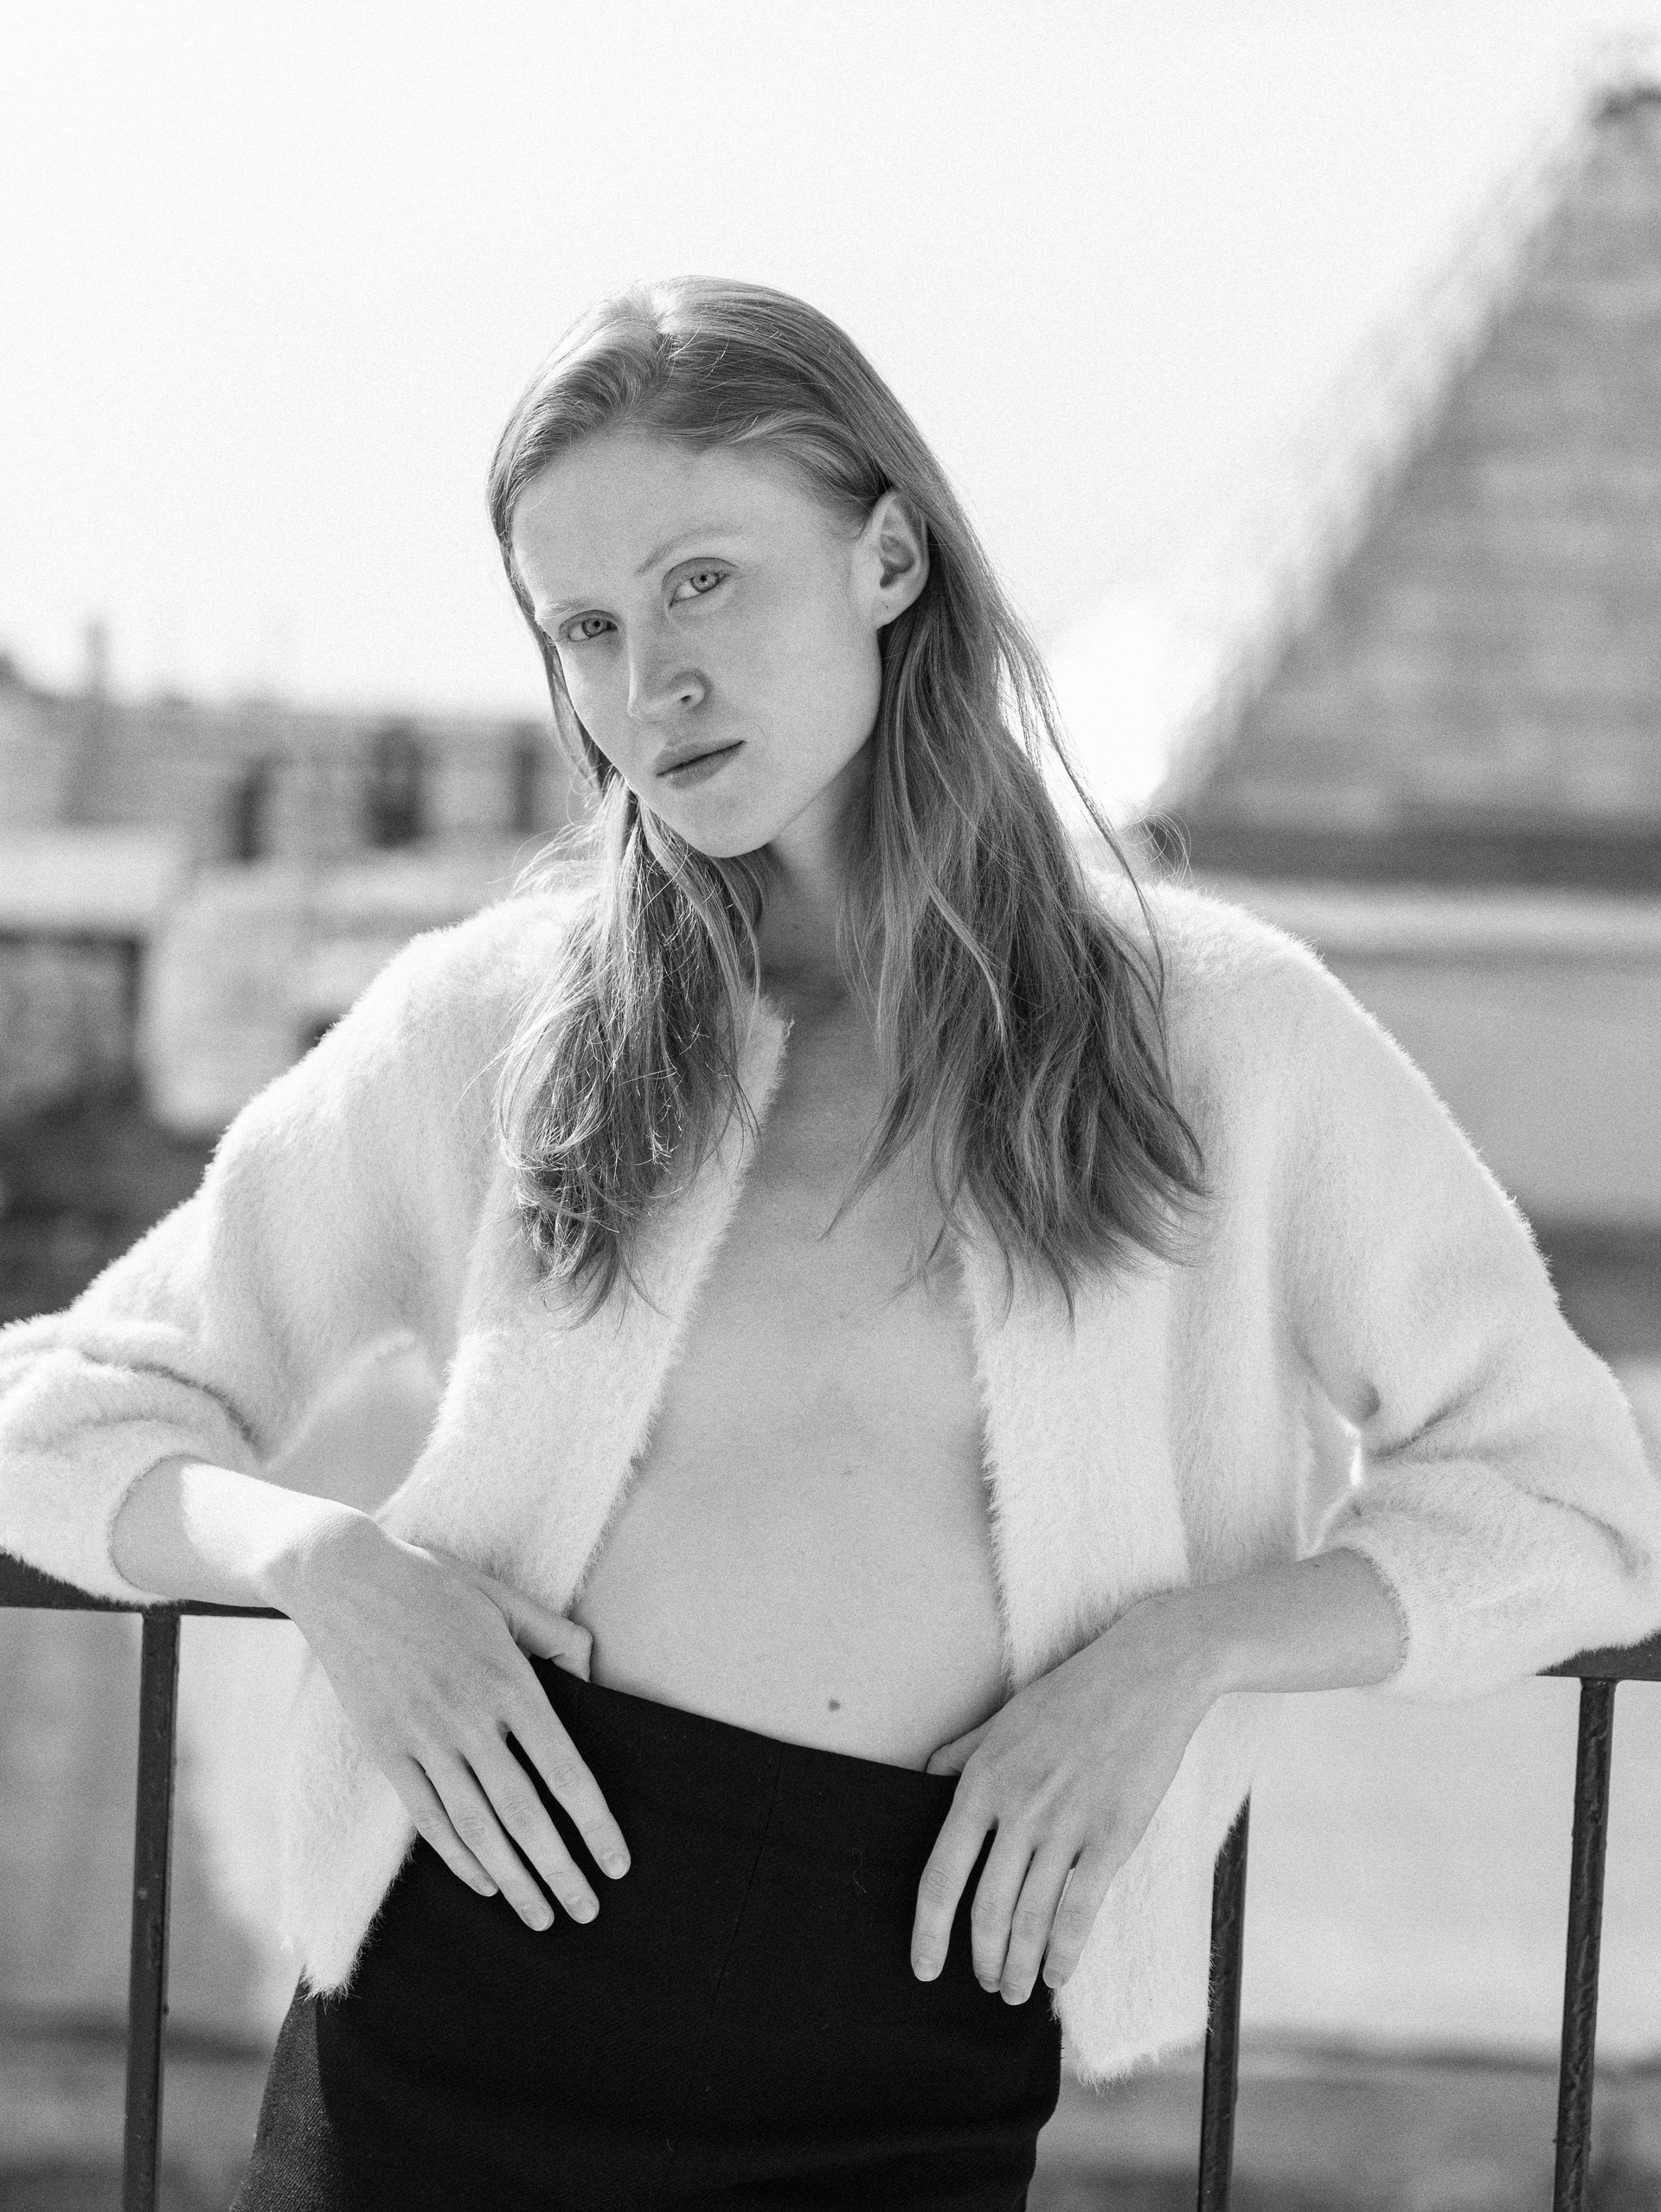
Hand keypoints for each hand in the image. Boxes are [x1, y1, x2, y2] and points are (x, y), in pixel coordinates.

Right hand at [280, 1515, 630, 1930]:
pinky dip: (457, 1858)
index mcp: (509, 1680)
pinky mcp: (385, 1752)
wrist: (345, 1579)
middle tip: (588, 1914)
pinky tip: (486, 1884)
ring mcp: (423, 1739)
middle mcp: (469, 1718)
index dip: (594, 1823)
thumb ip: (553, 1636)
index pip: (564, 1769)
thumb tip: (593, 1674)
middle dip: (561, 1870)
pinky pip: (427, 1818)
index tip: (618, 1863)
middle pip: (524, 1813)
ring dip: (514, 1879)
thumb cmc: (433, 1583)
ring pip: (476, 1828)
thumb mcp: (503, 1598)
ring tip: (543, 1917)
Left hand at [911, 1598, 1212, 2003]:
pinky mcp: (1113, 1835)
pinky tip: (1055, 1975)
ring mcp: (1066, 1823)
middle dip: (981, 1959)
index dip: (927, 1929)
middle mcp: (1018, 1807)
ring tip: (1014, 1991)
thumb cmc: (1074, 1693)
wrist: (1148, 1671)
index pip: (941, 1873)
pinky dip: (1064, 1953)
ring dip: (1018, 1966)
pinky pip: (1079, 1910)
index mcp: (982, 1779)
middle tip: (984, 1984)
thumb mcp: (1004, 1716)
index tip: (923, 1966)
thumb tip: (924, 1783)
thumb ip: (963, 1753)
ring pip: (1030, 1917)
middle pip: (986, 1908)